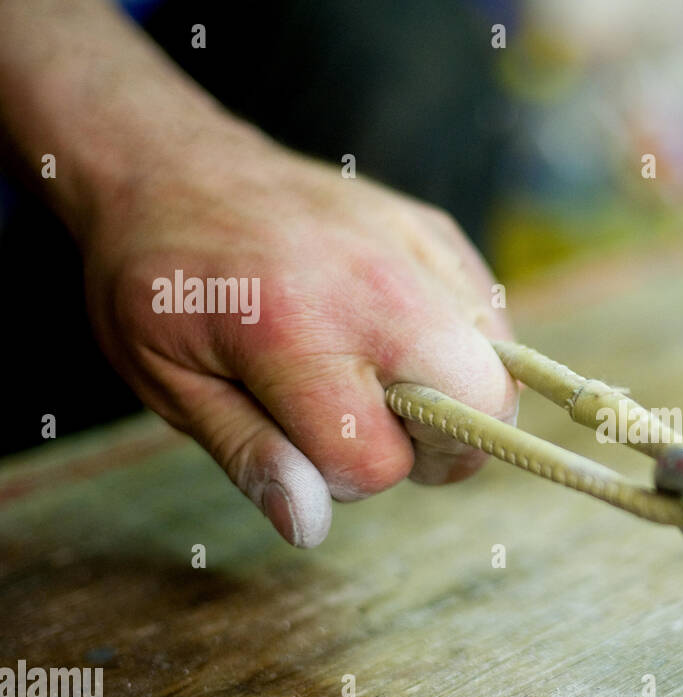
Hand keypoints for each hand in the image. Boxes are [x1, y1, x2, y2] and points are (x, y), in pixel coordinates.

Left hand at [77, 132, 516, 546]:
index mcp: (292, 333)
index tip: (309, 446)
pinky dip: (464, 348)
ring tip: (387, 382)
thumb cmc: (160, 281)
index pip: (378, 461)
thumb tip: (309, 526)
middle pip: (480, 406)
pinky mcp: (437, 230)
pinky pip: (491, 316)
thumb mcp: (170, 384)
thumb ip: (251, 456)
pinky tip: (401, 339)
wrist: (171, 164)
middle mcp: (372, 286)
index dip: (346, 477)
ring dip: (456, 396)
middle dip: (439, 446)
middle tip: (380, 429)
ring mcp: (414, 249)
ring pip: (501, 364)